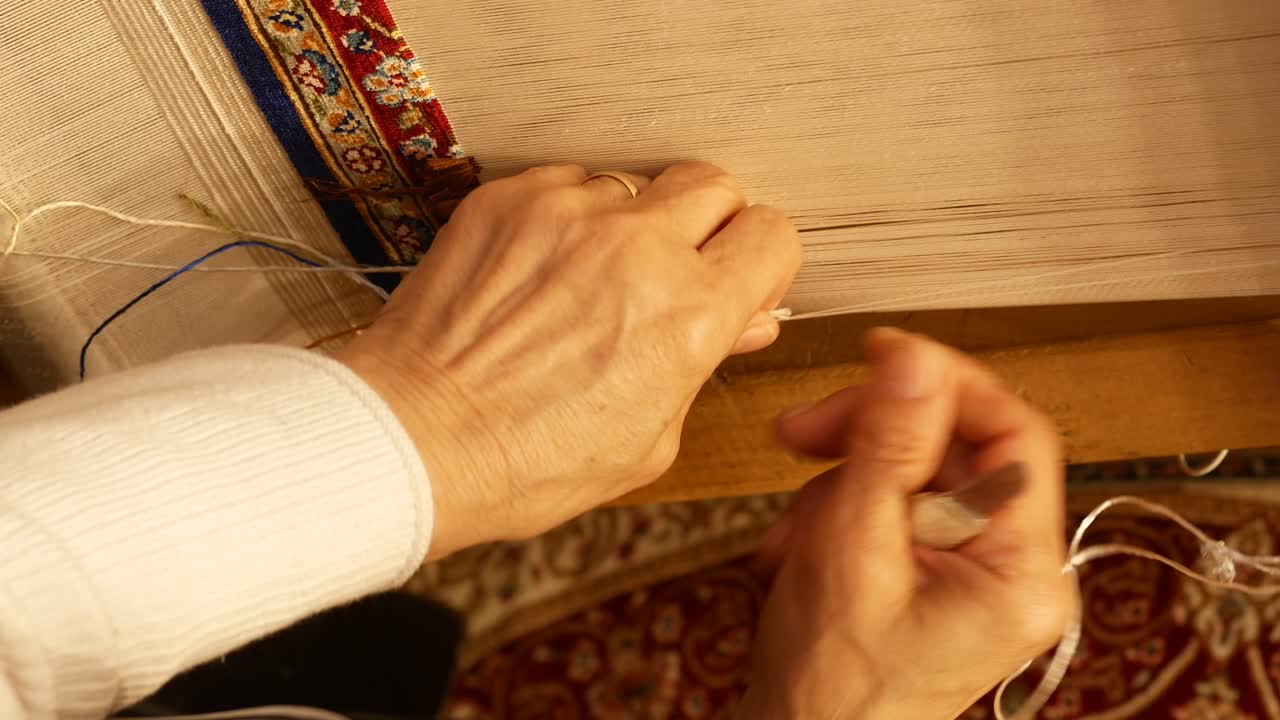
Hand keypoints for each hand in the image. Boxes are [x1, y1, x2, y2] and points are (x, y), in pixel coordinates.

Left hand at [339, 163, 800, 558]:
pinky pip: (567, 182)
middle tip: (677, 268)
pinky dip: (566, 218)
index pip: (772, 234)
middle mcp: (638, 248)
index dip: (759, 262)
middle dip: (708, 226)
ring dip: (630, 223)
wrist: (418, 439)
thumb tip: (746, 318)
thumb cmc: (528, 460)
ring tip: (591, 280)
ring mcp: (569, 214)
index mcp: (690, 314)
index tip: (738, 277)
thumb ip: (706, 361)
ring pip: (636, 183)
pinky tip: (543, 270)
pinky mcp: (509, 200)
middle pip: (716, 185)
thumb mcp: (650, 438)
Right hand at [740, 329, 1070, 718]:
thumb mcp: (852, 546)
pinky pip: (896, 500)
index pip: (1013, 434)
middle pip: (956, 447)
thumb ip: (887, 446)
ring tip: (798, 523)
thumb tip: (914, 360)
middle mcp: (1013, 569)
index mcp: (1020, 571)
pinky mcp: (937, 568)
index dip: (946, 384)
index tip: (886, 357)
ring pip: (916, 468)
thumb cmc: (832, 684)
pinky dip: (841, 505)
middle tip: (807, 432)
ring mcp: (974, 569)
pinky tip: (806, 540)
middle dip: (871, 435)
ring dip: (844, 476)